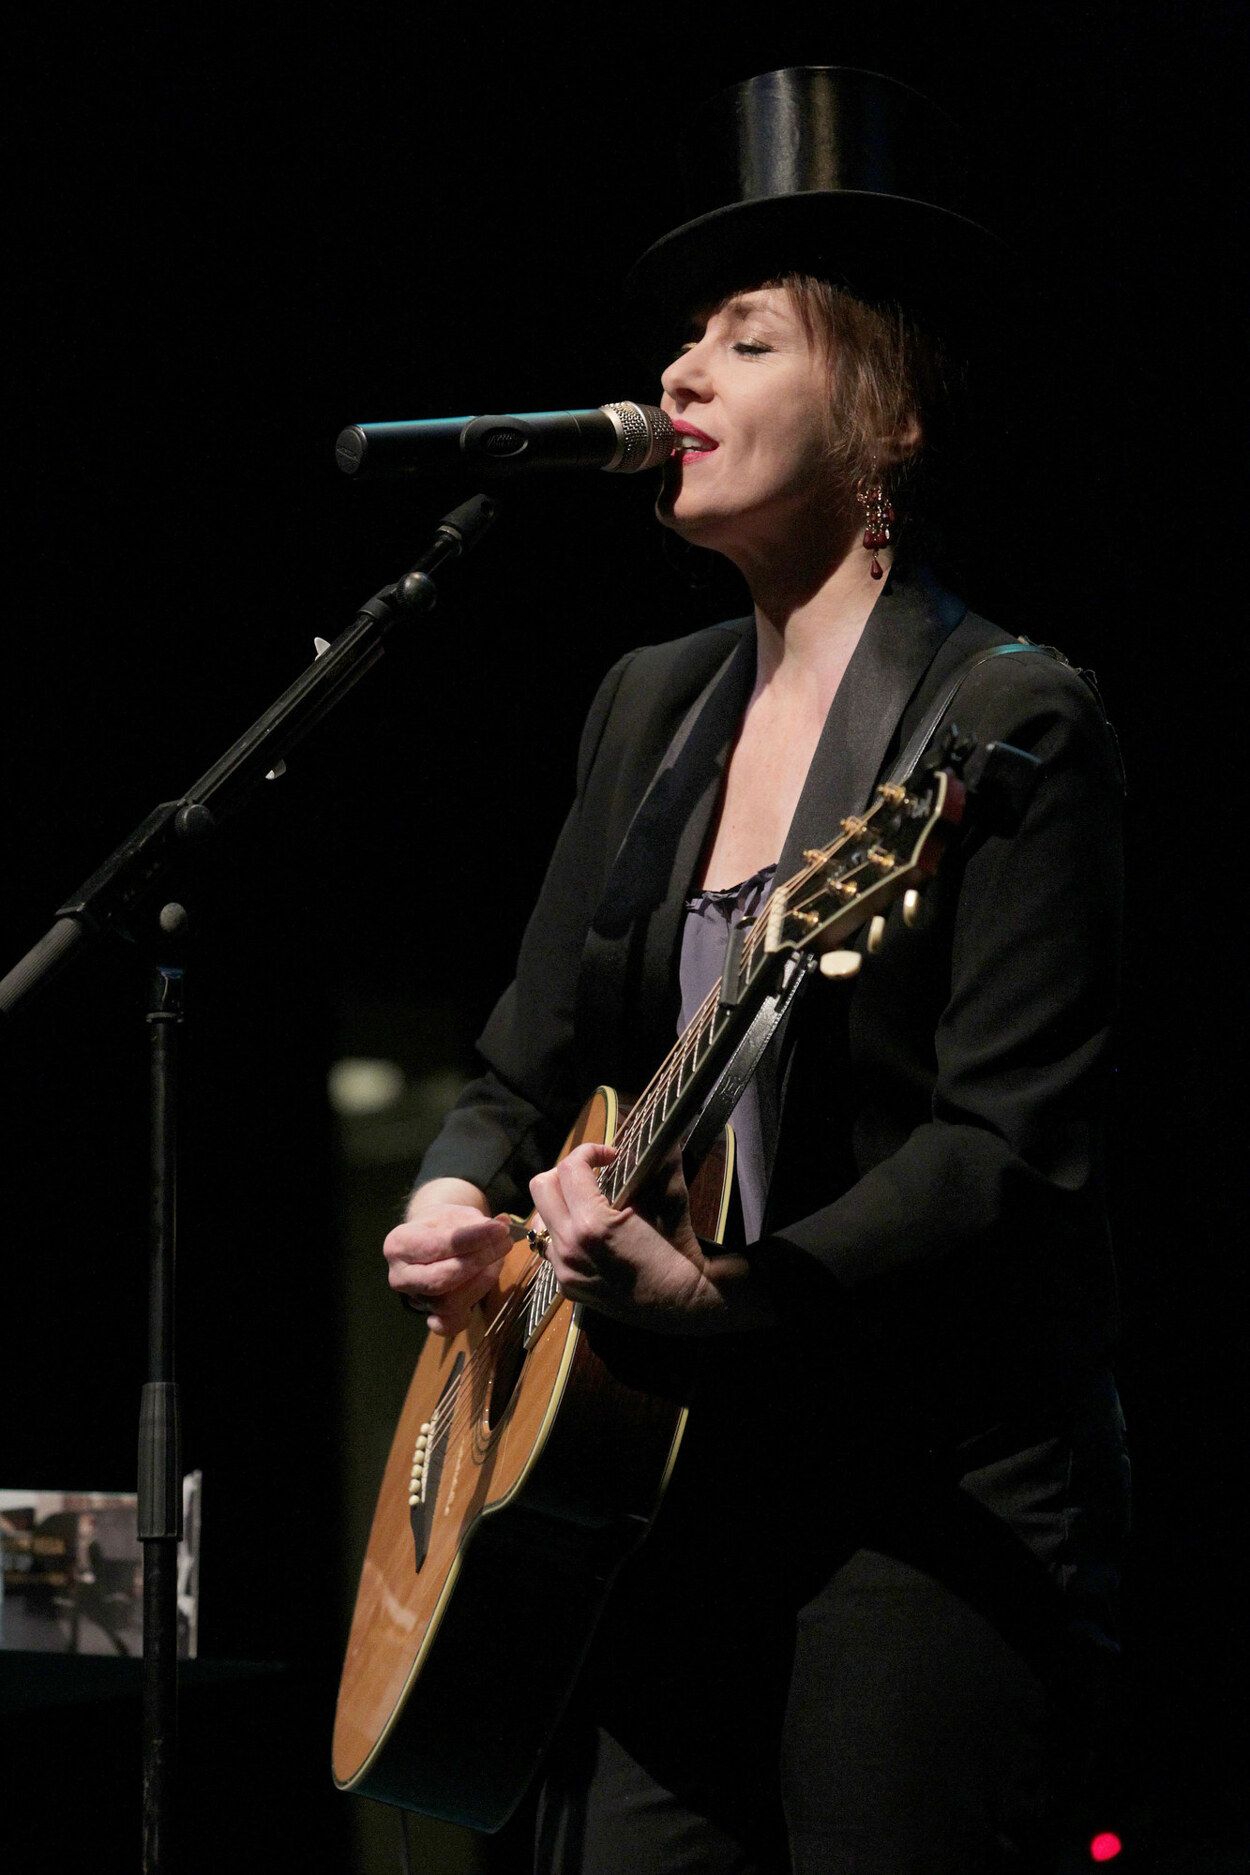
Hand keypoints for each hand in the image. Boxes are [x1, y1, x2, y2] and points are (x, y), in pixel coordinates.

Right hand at [384, 1184, 510, 1335]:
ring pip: (449, 1303)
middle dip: (477, 1262)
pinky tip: (482, 1284)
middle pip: (440, 1280)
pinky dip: (470, 1308)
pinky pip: (450, 1324)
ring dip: (481, 1281)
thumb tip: (500, 1227)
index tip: (500, 1230)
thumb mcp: (455, 1214)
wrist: (430, 1240)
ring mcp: (414, 1300)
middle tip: (503, 1244)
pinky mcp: (430, 1317)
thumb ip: (476, 1223)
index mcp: (398, 1245)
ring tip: (497, 1258)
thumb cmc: (442, 1226)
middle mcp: (400, 1277)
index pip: (436, 1246)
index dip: (471, 1239)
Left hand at [529, 1142, 773, 1334]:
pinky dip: (566, 1232)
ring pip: (541, 1218)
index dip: (590, 1152)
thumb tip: (663, 1134)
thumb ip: (660, 1164)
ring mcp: (564, 1270)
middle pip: (541, 1187)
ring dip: (562, 1203)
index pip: (570, 1168)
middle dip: (565, 1173)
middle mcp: (569, 1247)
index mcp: (592, 1224)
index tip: (611, 1157)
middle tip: (592, 1175)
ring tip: (589, 1204)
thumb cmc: (679, 1251)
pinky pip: (551, 1247)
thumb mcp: (670, 1202)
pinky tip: (592, 1236)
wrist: (684, 1304)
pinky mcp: (567, 1286)